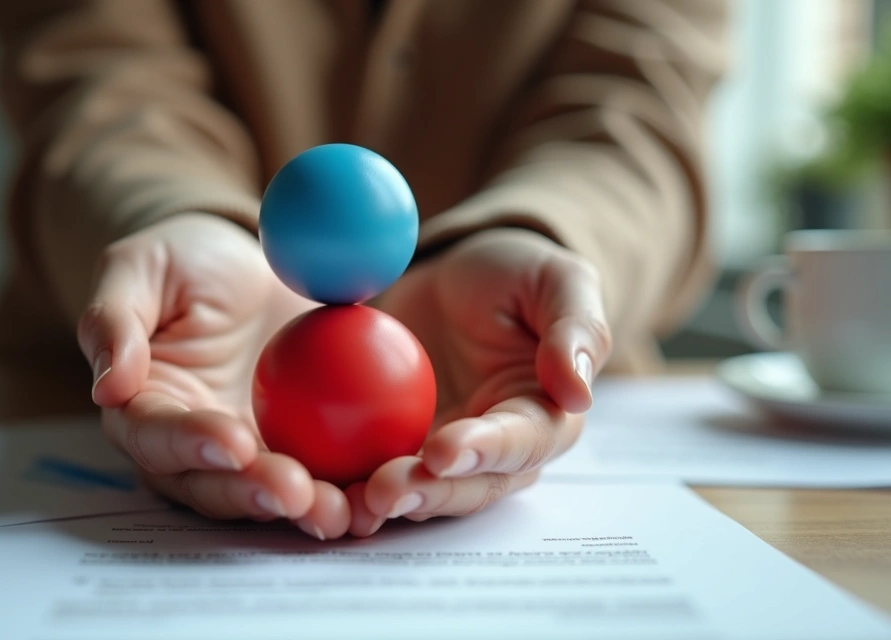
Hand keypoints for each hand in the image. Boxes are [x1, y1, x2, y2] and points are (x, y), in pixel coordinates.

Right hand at [77, 213, 349, 539]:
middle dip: (252, 494)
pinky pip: (318, 475)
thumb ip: (114, 320)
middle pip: (212, 484)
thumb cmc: (181, 260)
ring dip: (301, 509)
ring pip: (265, 495)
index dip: (191, 443)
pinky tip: (377, 490)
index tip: (232, 442)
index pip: (157, 435)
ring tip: (339, 510)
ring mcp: (243, 456)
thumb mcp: (139, 267)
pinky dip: (345, 489)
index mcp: (141, 407)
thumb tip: (108, 385)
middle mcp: (187, 447)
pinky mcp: (293, 451)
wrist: (243, 265)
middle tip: (295, 491)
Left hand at [349, 228, 611, 535]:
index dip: (485, 451)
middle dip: (428, 494)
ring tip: (347, 501)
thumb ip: (575, 328)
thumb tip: (578, 391)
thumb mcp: (557, 280)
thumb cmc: (515, 276)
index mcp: (543, 417)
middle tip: (383, 490)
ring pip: (418, 492)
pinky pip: (369, 470)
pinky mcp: (394, 449)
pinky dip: (343, 481)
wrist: (456, 275)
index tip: (442, 449)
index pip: (521, 442)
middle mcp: (496, 453)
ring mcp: (441, 457)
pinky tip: (311, 481)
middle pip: (467, 486)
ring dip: (385, 501)